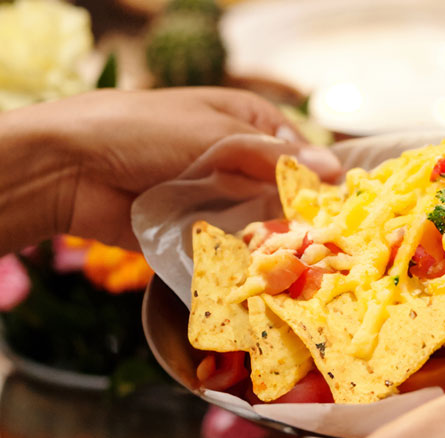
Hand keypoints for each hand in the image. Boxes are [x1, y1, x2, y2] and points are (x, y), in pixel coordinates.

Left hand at [35, 88, 339, 248]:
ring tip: (299, 264)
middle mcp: (235, 159)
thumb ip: (276, 158)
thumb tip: (335, 168)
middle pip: (282, 191)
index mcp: (245, 121)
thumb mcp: (218, 134)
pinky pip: (231, 245)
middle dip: (298, 216)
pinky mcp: (198, 230)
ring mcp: (216, 196)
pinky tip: (266, 273)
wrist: (73, 168)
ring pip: (260, 221)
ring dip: (274, 240)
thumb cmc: (146, 131)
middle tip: (322, 243)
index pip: (297, 151)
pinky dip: (245, 257)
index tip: (335, 207)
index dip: (317, 178)